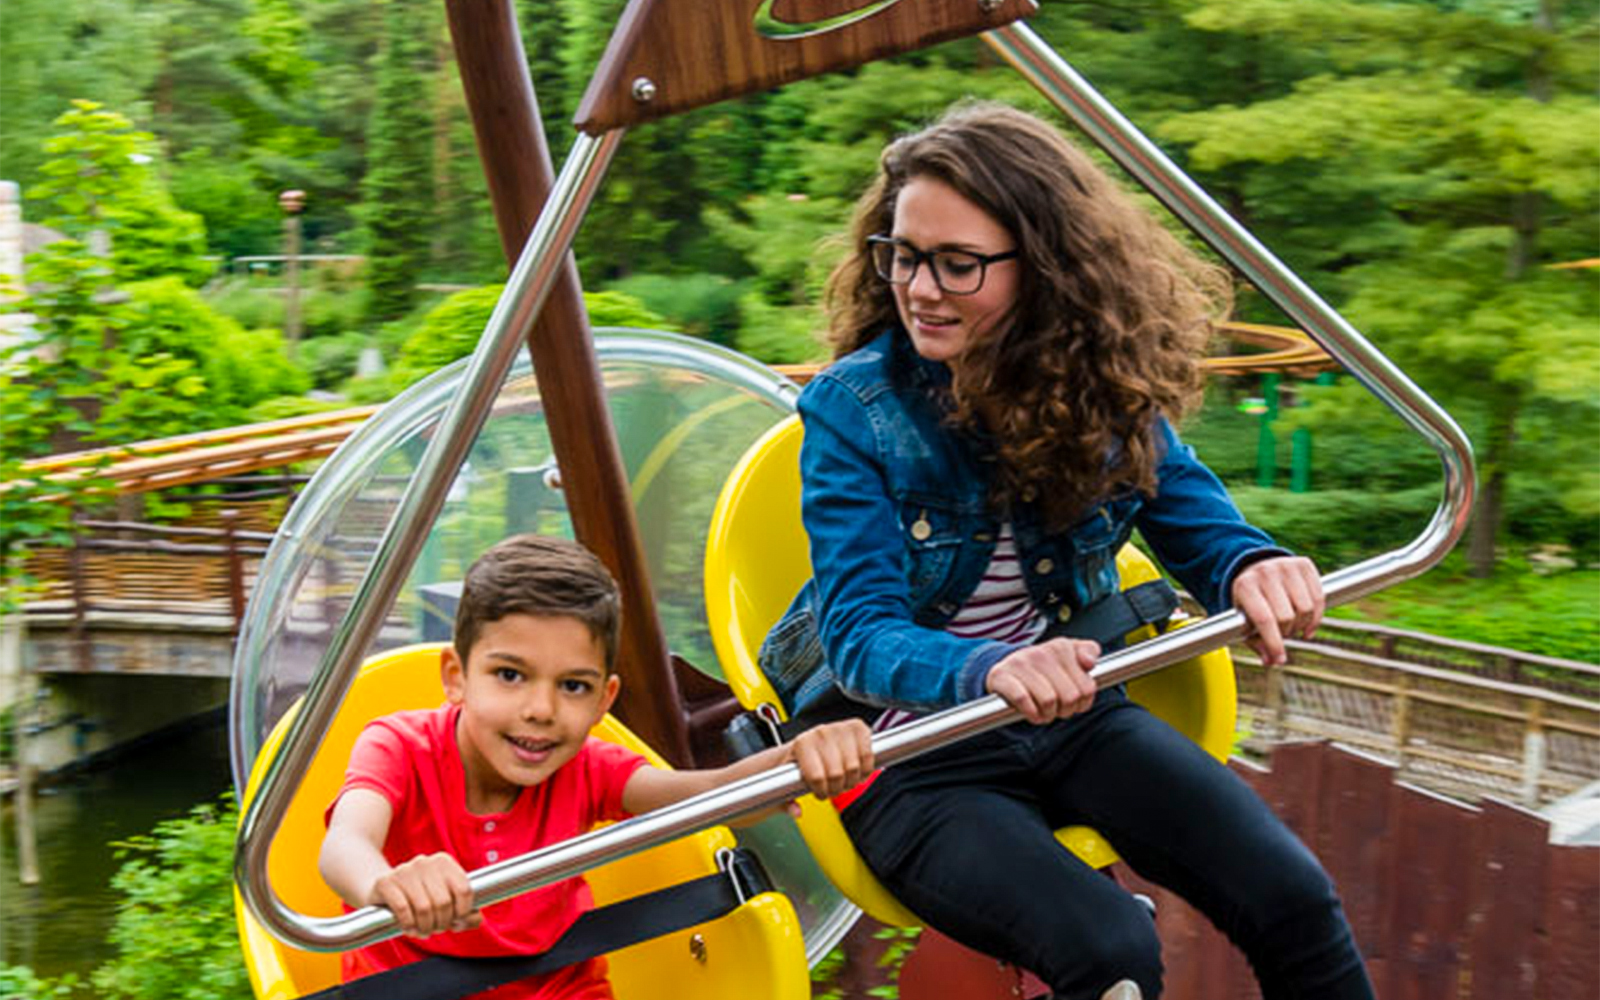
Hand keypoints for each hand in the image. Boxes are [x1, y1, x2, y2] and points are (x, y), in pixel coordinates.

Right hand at [369, 852, 481, 937]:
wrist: (383, 890)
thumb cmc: (419, 897)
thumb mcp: (444, 901)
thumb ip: (464, 912)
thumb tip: (477, 919)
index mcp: (444, 862)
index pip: (464, 890)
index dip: (463, 912)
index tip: (455, 921)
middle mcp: (424, 862)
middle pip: (444, 902)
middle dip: (442, 923)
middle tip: (436, 929)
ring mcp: (404, 871)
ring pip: (424, 908)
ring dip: (425, 927)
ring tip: (423, 931)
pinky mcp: (385, 883)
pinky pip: (403, 909)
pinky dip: (409, 925)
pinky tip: (409, 928)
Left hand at [790, 719, 873, 801]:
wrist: (811, 740)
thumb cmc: (799, 761)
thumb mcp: (785, 781)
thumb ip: (788, 802)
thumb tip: (797, 812)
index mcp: (802, 743)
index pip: (817, 777)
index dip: (821, 792)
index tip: (821, 793)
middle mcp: (821, 732)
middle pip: (836, 774)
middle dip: (836, 789)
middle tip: (834, 789)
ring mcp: (840, 728)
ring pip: (853, 767)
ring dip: (851, 781)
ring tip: (845, 780)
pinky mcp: (858, 727)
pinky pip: (868, 756)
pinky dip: (866, 769)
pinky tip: (857, 772)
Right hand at [984, 638, 1098, 724]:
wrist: (1006, 670)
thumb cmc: (1044, 669)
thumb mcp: (1070, 655)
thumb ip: (1089, 651)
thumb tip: (1089, 662)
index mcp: (1061, 647)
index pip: (1087, 688)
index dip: (1082, 703)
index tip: (1074, 701)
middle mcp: (1040, 652)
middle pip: (1070, 697)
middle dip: (1065, 710)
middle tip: (1057, 709)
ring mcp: (1020, 663)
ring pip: (1048, 700)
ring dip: (1047, 714)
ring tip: (1044, 711)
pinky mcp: (1001, 675)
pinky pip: (1022, 699)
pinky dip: (1030, 712)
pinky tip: (1031, 712)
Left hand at [1230, 555, 1323, 666]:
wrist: (1257, 569)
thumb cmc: (1250, 601)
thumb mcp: (1245, 620)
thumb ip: (1256, 642)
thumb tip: (1272, 662)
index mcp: (1245, 586)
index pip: (1264, 619)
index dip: (1274, 642)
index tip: (1280, 659)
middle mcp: (1265, 572)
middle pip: (1286, 616)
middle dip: (1286, 633)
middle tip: (1283, 635)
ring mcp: (1286, 566)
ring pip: (1305, 608)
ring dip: (1301, 625)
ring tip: (1292, 626)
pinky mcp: (1304, 564)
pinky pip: (1319, 598)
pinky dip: (1316, 617)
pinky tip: (1307, 624)